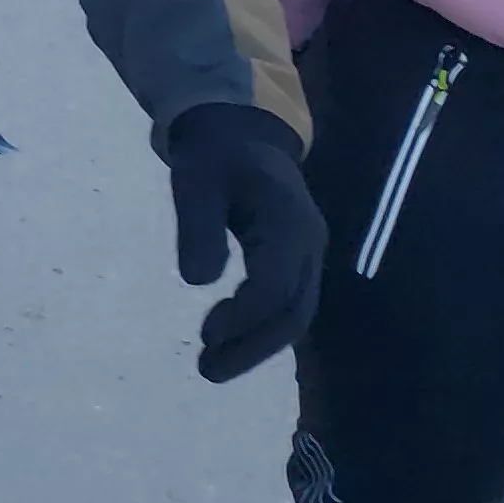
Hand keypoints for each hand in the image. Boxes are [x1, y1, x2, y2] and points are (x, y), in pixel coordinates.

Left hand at [165, 102, 323, 380]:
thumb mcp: (195, 180)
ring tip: (211, 365)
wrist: (240, 133)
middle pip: (294, 312)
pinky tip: (229, 344)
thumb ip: (198, 227)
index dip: (243, 316)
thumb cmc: (214, 155)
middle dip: (253, 347)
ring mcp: (308, 254)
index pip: (275, 284)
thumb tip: (198, 281)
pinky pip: (288, 305)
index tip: (204, 334)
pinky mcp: (298, 261)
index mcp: (288, 222)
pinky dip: (261, 330)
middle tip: (206, 369)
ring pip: (295, 314)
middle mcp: (309, 244)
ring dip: (256, 346)